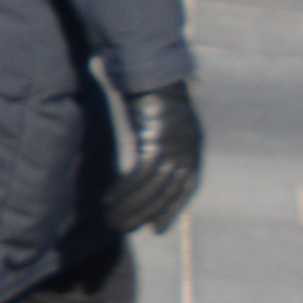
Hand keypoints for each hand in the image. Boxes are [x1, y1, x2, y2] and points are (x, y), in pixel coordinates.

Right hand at [99, 80, 202, 237]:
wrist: (153, 73)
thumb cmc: (154, 94)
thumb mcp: (164, 121)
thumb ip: (162, 140)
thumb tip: (151, 153)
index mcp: (193, 149)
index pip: (186, 189)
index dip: (171, 210)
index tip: (155, 229)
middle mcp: (188, 153)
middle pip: (167, 193)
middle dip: (146, 214)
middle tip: (125, 229)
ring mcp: (174, 149)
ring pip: (153, 189)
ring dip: (131, 207)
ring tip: (112, 220)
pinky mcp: (156, 144)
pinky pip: (139, 176)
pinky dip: (124, 190)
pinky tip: (108, 198)